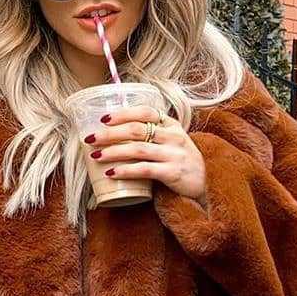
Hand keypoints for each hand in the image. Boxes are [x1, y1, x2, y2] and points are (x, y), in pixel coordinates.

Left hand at [84, 103, 207, 206]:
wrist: (207, 184)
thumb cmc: (181, 161)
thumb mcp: (171, 141)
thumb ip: (151, 134)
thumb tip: (114, 133)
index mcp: (171, 125)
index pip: (145, 112)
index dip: (122, 113)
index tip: (103, 119)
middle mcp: (173, 137)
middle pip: (136, 129)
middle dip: (109, 133)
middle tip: (90, 139)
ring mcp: (174, 155)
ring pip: (137, 149)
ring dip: (113, 152)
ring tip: (95, 156)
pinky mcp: (173, 173)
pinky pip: (144, 170)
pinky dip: (125, 171)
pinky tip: (111, 173)